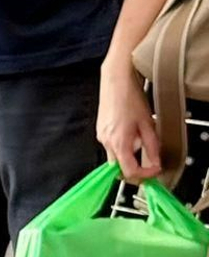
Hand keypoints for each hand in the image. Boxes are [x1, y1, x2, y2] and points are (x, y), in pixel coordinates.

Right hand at [97, 59, 161, 180]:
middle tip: (150, 165)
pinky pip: (112, 146)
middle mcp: (107, 142)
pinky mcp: (100, 131)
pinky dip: (123, 146)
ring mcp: (101, 137)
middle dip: (135, 169)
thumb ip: (152, 146)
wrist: (115, 81)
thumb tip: (156, 162)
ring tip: (142, 143)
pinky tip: (131, 133)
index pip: (129, 171)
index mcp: (119, 142)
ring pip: (116, 157)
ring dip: (129, 157)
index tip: (154, 171)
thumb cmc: (130, 97)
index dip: (144, 175)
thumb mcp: (148, 123)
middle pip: (119, 168)